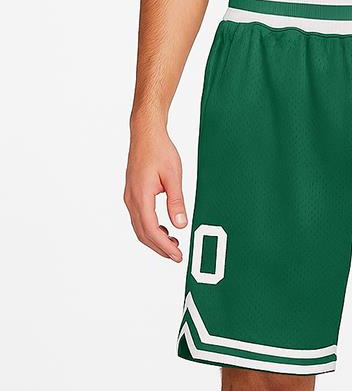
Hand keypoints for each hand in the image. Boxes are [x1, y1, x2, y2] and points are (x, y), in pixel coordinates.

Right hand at [124, 126, 187, 261]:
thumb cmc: (159, 151)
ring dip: (155, 239)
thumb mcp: (174, 176)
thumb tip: (181, 224)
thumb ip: (177, 201)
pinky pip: (140, 218)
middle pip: (143, 233)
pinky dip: (151, 228)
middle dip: (160, 248)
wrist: (146, 134)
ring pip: (140, 227)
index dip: (164, 246)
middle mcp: (132, 199)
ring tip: (173, 244)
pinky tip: (165, 229)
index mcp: (141, 196)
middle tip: (177, 256)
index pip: (151, 229)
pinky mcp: (133, 194)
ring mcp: (130, 197)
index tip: (177, 254)